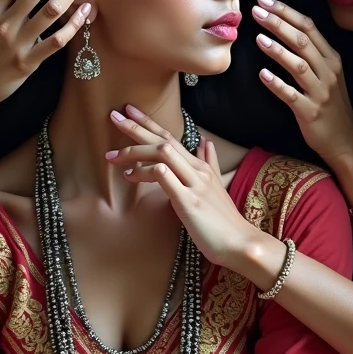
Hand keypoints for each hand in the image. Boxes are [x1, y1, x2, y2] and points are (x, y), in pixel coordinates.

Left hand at [106, 105, 260, 269]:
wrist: (239, 242)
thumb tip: (205, 142)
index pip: (171, 137)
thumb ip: (210, 162)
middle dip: (137, 127)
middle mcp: (197, 170)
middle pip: (164, 140)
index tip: (129, 111)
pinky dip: (145, 171)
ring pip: (163, 153)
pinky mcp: (189, 200)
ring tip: (113, 155)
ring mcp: (194, 184)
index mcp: (200, 166)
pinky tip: (130, 175)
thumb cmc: (223, 220)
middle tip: (114, 117)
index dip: (149, 123)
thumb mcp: (217, 185)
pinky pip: (164, 177)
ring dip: (135, 151)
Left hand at [253, 0, 352, 163]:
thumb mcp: (327, 74)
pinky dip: (277, 85)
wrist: (344, 140)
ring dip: (278, 50)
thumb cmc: (330, 104)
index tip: (264, 0)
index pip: (309, 27)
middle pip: (302, 41)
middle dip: (278, 23)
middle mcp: (328, 71)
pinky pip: (292, 96)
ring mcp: (320, 92)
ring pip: (298, 65)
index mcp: (331, 58)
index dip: (286, 12)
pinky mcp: (311, 112)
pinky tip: (263, 76)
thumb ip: (311, 53)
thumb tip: (285, 28)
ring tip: (258, 38)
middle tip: (256, 11)